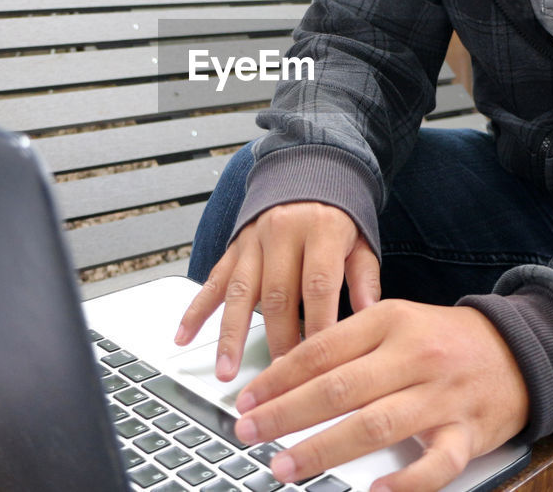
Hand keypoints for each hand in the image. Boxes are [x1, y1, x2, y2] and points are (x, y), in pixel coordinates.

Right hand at [175, 201, 380, 379]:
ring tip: (226, 371)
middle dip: (277, 340)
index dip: (318, 324)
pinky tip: (184, 337)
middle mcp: (282, 233)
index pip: (318, 284)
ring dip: (230, 336)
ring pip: (239, 293)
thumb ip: (365, 278)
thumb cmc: (337, 217)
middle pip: (277, 295)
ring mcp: (253, 240)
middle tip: (279, 381)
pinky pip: (213, 281)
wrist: (308, 172)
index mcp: (320, 229)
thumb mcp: (361, 241)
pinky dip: (196, 310)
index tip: (320, 363)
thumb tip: (368, 315)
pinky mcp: (234, 247)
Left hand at [231, 300, 530, 491]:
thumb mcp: (395, 322)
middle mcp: (414, 356)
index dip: (278, 377)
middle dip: (286, 413)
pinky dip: (406, 483)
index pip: (321, 350)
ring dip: (324, 448)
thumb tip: (284, 375)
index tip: (245, 399)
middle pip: (339, 388)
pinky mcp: (468, 434)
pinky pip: (436, 464)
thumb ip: (345, 345)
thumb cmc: (444, 339)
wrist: (520, 350)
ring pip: (375, 424)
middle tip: (247, 431)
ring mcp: (441, 396)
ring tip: (285, 466)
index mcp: (390, 321)